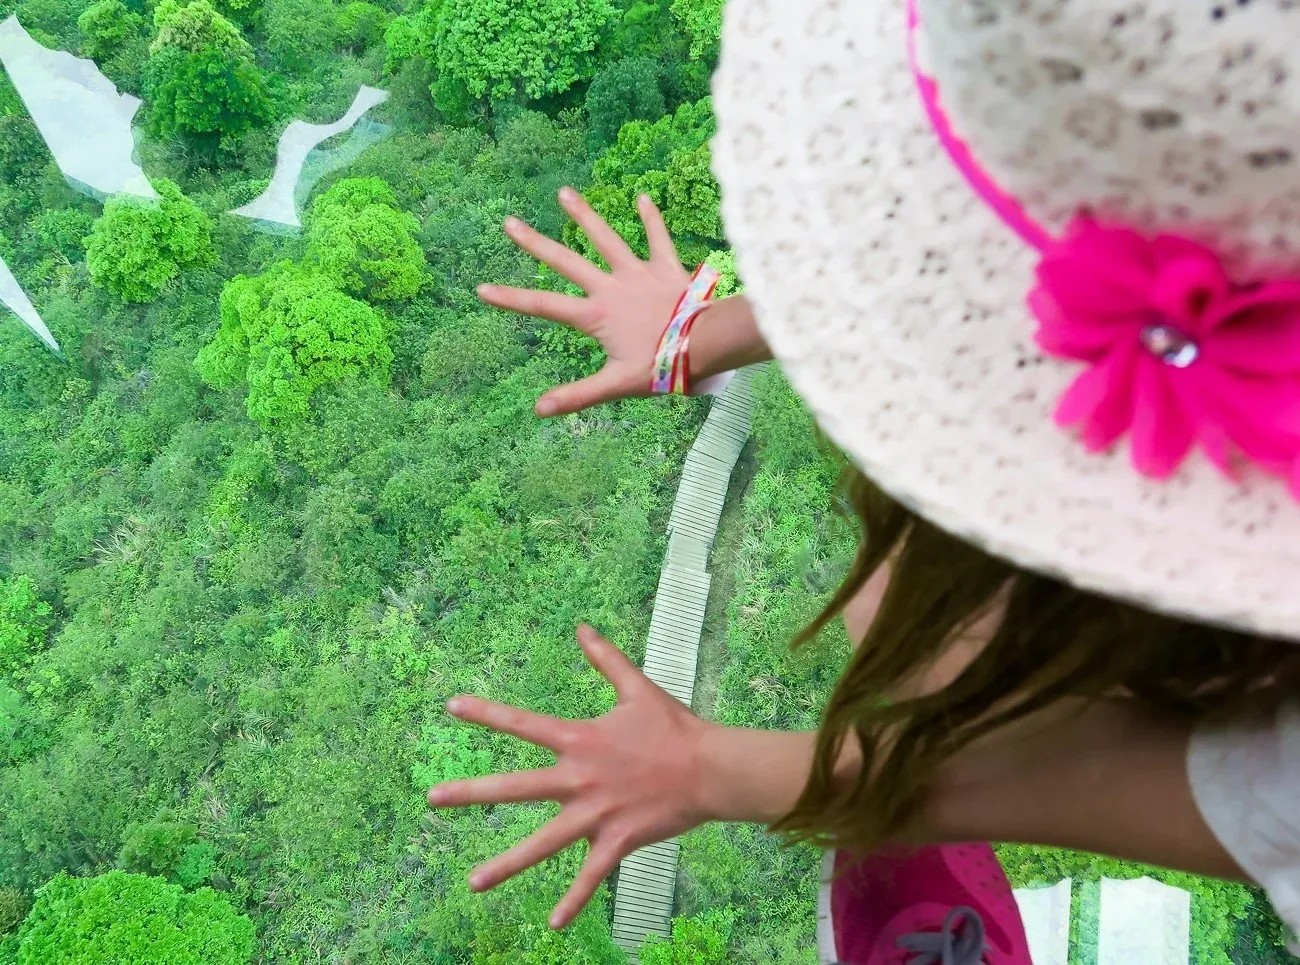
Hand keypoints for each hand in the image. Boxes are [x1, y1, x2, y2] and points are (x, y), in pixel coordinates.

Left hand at [427, 624, 716, 928]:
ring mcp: (596, 813)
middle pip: (516, 787)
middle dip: (471, 792)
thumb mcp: (637, 688)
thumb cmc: (675, 728)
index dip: (486, 713)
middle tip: (431, 798)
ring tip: (473, 883)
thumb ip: (605, 659)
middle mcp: (579, 778)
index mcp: (580, 740)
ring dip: (506, 864)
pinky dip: (573, 901)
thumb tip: (582, 626)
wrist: (711, 769)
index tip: (451, 707)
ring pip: (543, 844)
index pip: (523, 724)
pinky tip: (552, 923)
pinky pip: (591, 877)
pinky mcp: (618, 841)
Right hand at [477, 187, 692, 417]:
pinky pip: (658, 238)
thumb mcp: (615, 385)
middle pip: (566, 261)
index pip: (544, 305)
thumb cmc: (662, 367)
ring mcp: (638, 273)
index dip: (511, 298)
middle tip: (510, 223)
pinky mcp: (666, 268)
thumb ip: (576, 396)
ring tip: (565, 192)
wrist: (706, 344)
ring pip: (606, 238)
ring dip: (585, 215)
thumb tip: (538, 410)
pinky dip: (651, 218)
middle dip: (535, 243)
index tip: (482, 288)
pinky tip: (643, 196)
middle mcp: (611, 287)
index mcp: (595, 315)